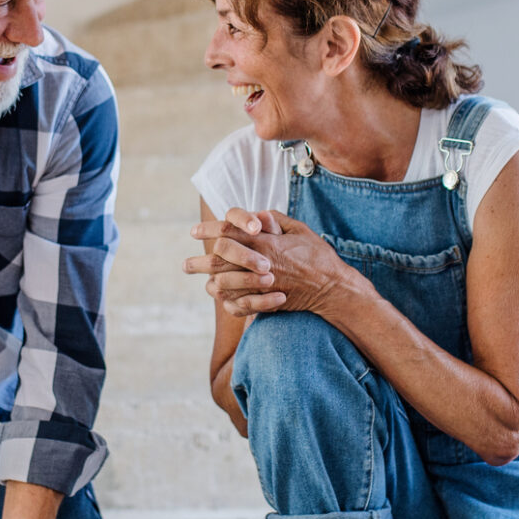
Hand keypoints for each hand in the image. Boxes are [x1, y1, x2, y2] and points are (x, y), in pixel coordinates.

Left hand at [186, 209, 357, 317]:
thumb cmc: (317, 255)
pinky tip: (222, 297)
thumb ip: (275, 220)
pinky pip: (238, 303)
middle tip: (186, 266)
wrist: (333, 287)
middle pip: (218, 260)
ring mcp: (261, 284)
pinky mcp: (266, 301)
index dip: (208, 230)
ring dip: (209, 283)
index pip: (229, 230)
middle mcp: (260, 262)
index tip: (194, 232)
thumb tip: (256, 215)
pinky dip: (227, 301)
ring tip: (202, 284)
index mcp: (266, 241)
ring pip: (224, 284)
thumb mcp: (299, 229)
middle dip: (198, 262)